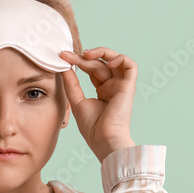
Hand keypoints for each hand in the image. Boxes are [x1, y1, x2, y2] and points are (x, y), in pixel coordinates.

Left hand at [58, 47, 136, 162]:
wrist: (104, 140)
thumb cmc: (92, 128)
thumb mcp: (76, 101)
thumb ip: (71, 83)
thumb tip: (64, 66)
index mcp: (103, 91)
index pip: (92, 69)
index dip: (78, 61)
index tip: (63, 56)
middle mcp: (113, 87)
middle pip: (99, 64)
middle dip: (83, 58)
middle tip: (67, 56)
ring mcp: (121, 86)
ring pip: (114, 60)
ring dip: (101, 53)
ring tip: (85, 55)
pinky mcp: (128, 86)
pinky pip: (130, 65)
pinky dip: (120, 58)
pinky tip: (106, 62)